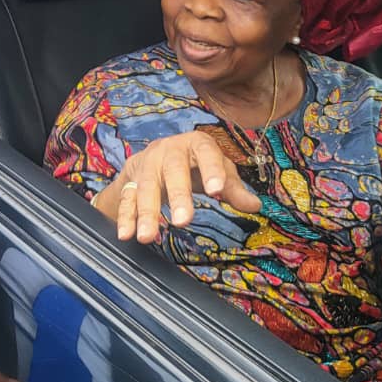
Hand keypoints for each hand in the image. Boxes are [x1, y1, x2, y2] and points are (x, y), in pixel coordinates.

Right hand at [95, 130, 260, 242]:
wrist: (156, 155)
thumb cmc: (195, 164)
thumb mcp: (217, 170)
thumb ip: (233, 187)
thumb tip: (255, 205)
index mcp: (195, 144)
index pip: (206, 153)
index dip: (212, 171)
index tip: (217, 192)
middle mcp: (168, 151)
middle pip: (173, 170)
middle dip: (177, 195)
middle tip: (183, 221)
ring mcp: (147, 165)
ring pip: (146, 186)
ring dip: (146, 212)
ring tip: (148, 237)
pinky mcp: (131, 180)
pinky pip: (126, 198)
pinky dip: (126, 217)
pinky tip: (126, 234)